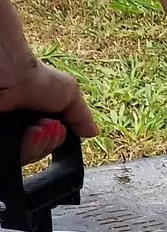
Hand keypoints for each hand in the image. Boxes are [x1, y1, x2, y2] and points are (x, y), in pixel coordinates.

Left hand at [0, 11, 97, 164]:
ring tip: (38, 128)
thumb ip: (81, 115)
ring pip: (25, 157)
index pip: (46, 142)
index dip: (56, 141)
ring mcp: (5, 134)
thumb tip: (93, 132)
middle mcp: (15, 125)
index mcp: (30, 116)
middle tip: (49, 127)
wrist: (10, 73)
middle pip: (37, 153)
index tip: (59, 128)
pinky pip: (11, 158)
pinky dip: (25, 150)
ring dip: (39, 146)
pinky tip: (29, 134)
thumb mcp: (69, 93)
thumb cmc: (34, 76)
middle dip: (49, 143)